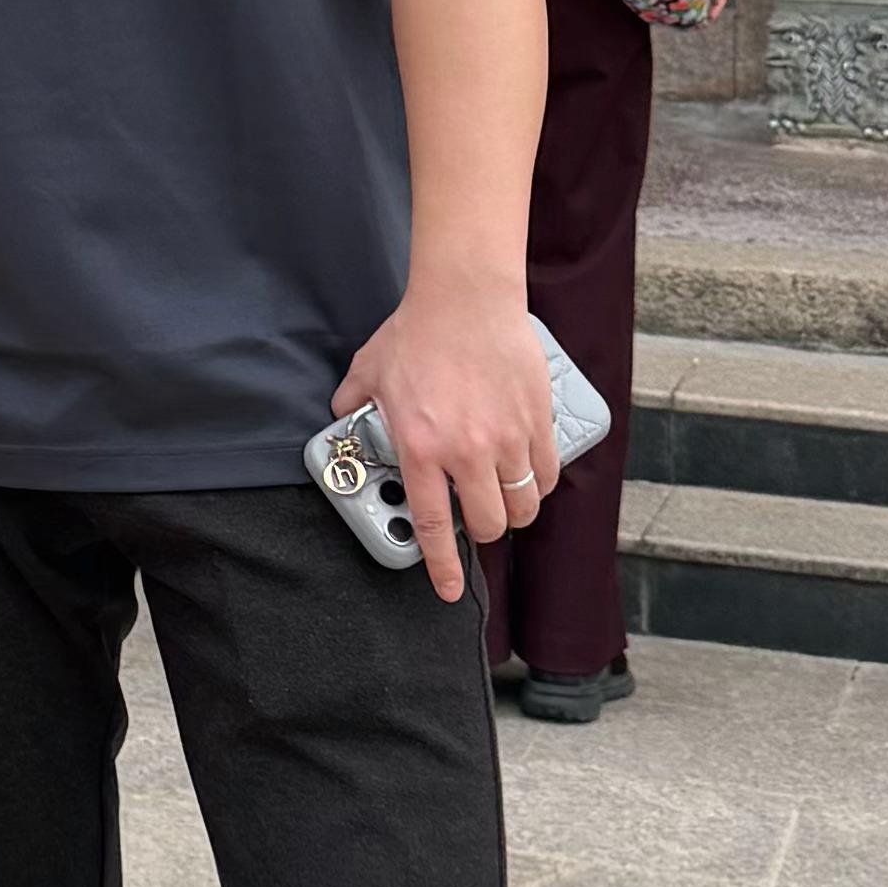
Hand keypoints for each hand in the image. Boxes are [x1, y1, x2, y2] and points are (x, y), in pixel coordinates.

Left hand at [333, 282, 559, 609]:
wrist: (465, 297)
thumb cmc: (417, 333)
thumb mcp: (368, 373)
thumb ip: (351, 405)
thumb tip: (341, 419)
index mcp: (421, 448)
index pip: (434, 525)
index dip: (442, 566)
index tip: (449, 589)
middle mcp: (467, 452)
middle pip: (489, 525)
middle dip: (482, 532)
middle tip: (476, 519)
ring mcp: (507, 438)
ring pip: (523, 505)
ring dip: (513, 510)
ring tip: (502, 497)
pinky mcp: (537, 420)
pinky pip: (546, 473)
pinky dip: (538, 482)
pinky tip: (526, 473)